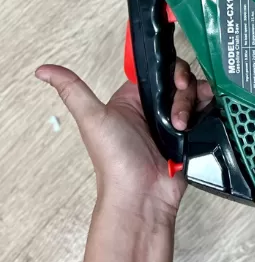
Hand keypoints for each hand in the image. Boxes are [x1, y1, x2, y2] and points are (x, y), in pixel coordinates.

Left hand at [36, 60, 212, 261]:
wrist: (141, 194)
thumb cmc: (115, 161)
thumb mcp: (92, 118)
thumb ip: (73, 90)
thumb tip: (45, 71)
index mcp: (131, 99)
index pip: (155, 69)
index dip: (166, 67)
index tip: (173, 77)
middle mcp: (152, 106)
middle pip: (177, 77)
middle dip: (182, 87)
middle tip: (177, 103)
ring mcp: (172, 119)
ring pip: (192, 90)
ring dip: (191, 101)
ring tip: (180, 123)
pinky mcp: (188, 130)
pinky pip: (203, 107)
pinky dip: (203, 107)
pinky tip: (195, 118)